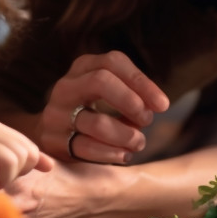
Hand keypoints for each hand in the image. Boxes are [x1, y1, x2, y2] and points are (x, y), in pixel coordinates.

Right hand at [40, 51, 168, 163]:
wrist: (54, 133)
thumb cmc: (93, 109)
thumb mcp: (110, 92)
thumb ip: (133, 95)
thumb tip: (157, 106)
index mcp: (83, 66)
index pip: (113, 62)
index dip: (142, 82)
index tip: (163, 105)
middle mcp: (66, 86)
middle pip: (100, 81)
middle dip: (131, 102)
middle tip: (147, 120)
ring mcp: (55, 113)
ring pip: (97, 122)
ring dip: (126, 135)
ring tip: (139, 142)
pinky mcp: (53, 140)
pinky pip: (87, 148)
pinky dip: (111, 154)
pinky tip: (124, 155)